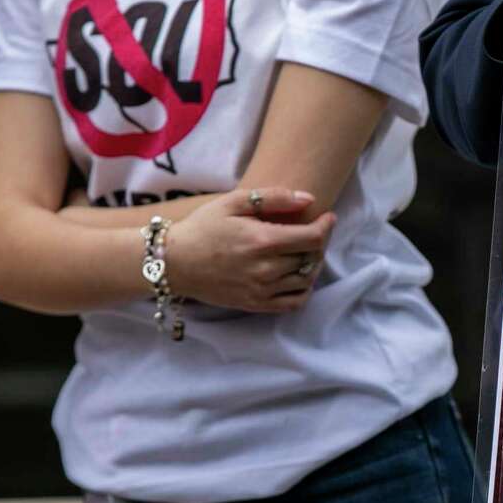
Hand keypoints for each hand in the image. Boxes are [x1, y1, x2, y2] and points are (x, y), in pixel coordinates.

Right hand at [166, 188, 333, 313]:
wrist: (174, 262)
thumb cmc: (203, 228)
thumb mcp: (233, 202)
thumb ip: (273, 198)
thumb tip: (309, 199)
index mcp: (262, 241)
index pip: (313, 238)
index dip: (326, 226)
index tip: (328, 217)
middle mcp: (266, 269)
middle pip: (312, 258)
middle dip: (319, 242)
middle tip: (312, 231)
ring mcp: (261, 290)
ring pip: (306, 280)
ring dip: (313, 265)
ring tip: (304, 251)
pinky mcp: (256, 305)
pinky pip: (294, 303)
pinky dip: (304, 290)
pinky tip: (298, 276)